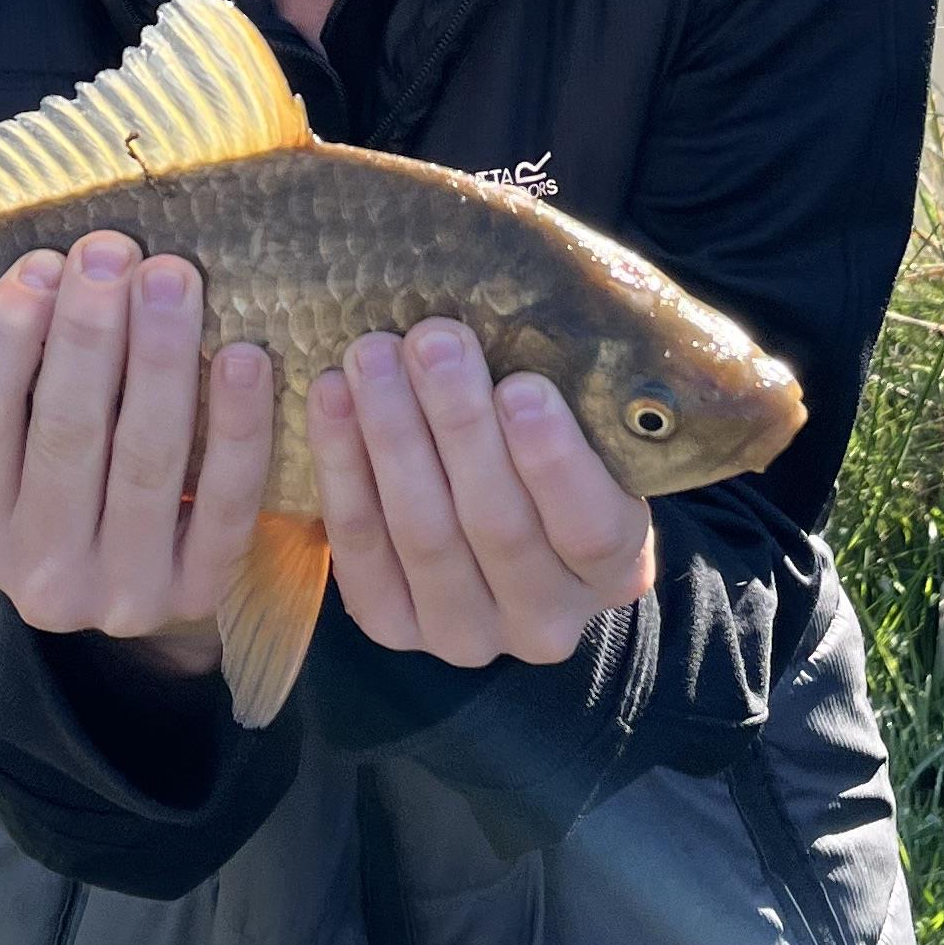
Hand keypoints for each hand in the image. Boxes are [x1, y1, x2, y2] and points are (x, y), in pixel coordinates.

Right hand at [0, 233, 273, 677]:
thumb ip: (19, 387)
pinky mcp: (198, 592)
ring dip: (160, 358)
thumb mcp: (17, 459)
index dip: (6, 332)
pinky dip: (236, 427)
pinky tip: (244, 357)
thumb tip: (51, 268)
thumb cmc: (68, 488)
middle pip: (64, 432)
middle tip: (110, 251)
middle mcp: (38, 576)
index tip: (42, 262)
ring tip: (172, 278)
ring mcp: (121, 593)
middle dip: (88, 330)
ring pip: (144, 459)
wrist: (130, 589)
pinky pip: (225, 500)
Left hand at [310, 325, 653, 669]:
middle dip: (458, 424)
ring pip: (424, 535)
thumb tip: (527, 310)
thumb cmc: (547, 451)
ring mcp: (465, 634)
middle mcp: (544, 621)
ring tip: (371, 356)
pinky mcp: (392, 626)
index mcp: (613, 571)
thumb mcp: (584, 433)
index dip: (554, 462)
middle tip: (431, 341)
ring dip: (391, 436)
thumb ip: (569, 397)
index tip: (521, 386)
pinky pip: (360, 550)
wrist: (498, 528)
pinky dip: (342, 470)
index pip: (590, 529)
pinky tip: (330, 400)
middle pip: (497, 525)